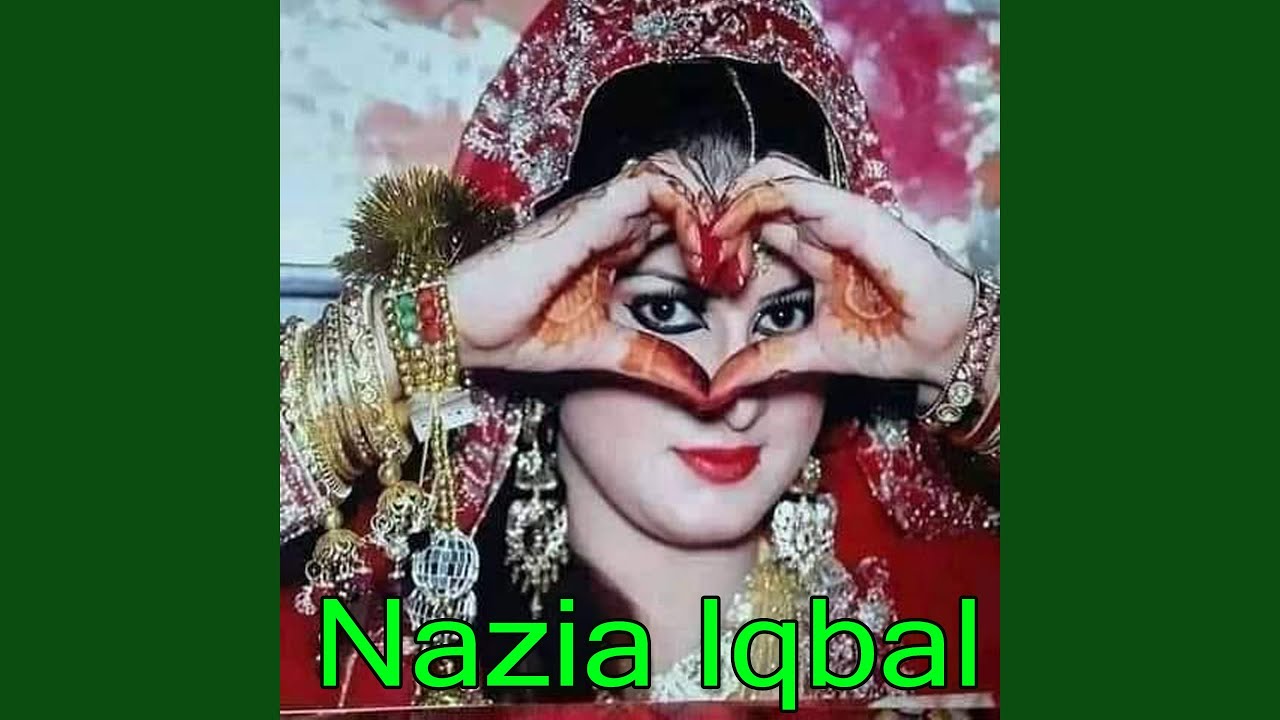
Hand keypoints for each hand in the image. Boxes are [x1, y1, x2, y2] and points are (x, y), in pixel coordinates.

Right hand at [446, 159, 712, 402]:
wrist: (463, 326)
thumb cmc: (518, 334)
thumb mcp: (604, 353)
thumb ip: (651, 362)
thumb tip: (702, 388)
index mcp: (617, 245)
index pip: (683, 220)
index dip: (716, 243)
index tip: (734, 284)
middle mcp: (613, 219)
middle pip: (688, 190)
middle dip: (723, 222)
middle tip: (739, 268)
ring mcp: (601, 211)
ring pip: (677, 176)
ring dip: (710, 213)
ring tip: (720, 261)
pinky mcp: (589, 212)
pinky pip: (654, 186)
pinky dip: (687, 212)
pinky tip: (698, 257)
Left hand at [705, 154, 975, 404]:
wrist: (937, 346)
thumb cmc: (887, 342)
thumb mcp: (807, 354)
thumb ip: (763, 362)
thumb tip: (716, 388)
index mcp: (810, 248)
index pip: (754, 219)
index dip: (720, 233)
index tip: (696, 268)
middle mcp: (820, 223)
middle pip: (756, 187)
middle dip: (718, 210)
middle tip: (694, 245)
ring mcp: (835, 214)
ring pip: (770, 174)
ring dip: (732, 199)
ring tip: (710, 233)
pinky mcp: (850, 213)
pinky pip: (794, 189)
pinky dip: (756, 200)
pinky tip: (732, 226)